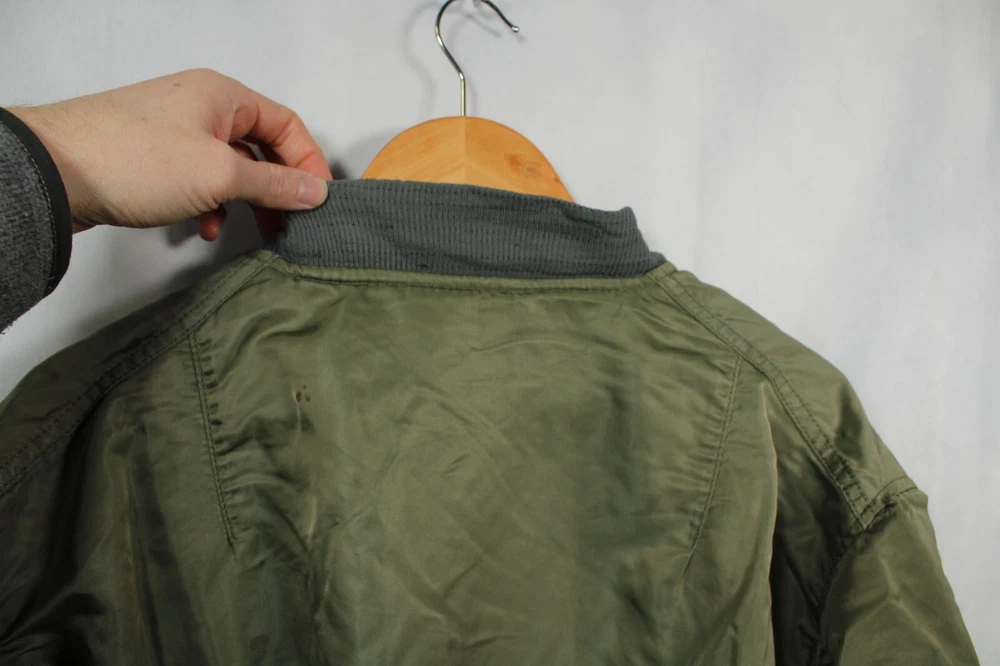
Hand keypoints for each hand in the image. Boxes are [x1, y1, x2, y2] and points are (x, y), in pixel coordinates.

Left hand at [9, 68, 332, 240]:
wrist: (56, 171)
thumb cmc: (138, 160)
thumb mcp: (220, 174)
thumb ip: (274, 183)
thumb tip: (316, 192)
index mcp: (223, 96)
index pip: (286, 124)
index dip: (308, 163)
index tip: (318, 201)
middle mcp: (202, 107)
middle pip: (260, 147)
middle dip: (276, 188)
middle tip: (289, 223)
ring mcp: (176, 132)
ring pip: (230, 168)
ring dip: (243, 201)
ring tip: (249, 232)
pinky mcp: (154, 158)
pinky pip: (200, 180)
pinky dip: (210, 205)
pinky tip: (202, 228)